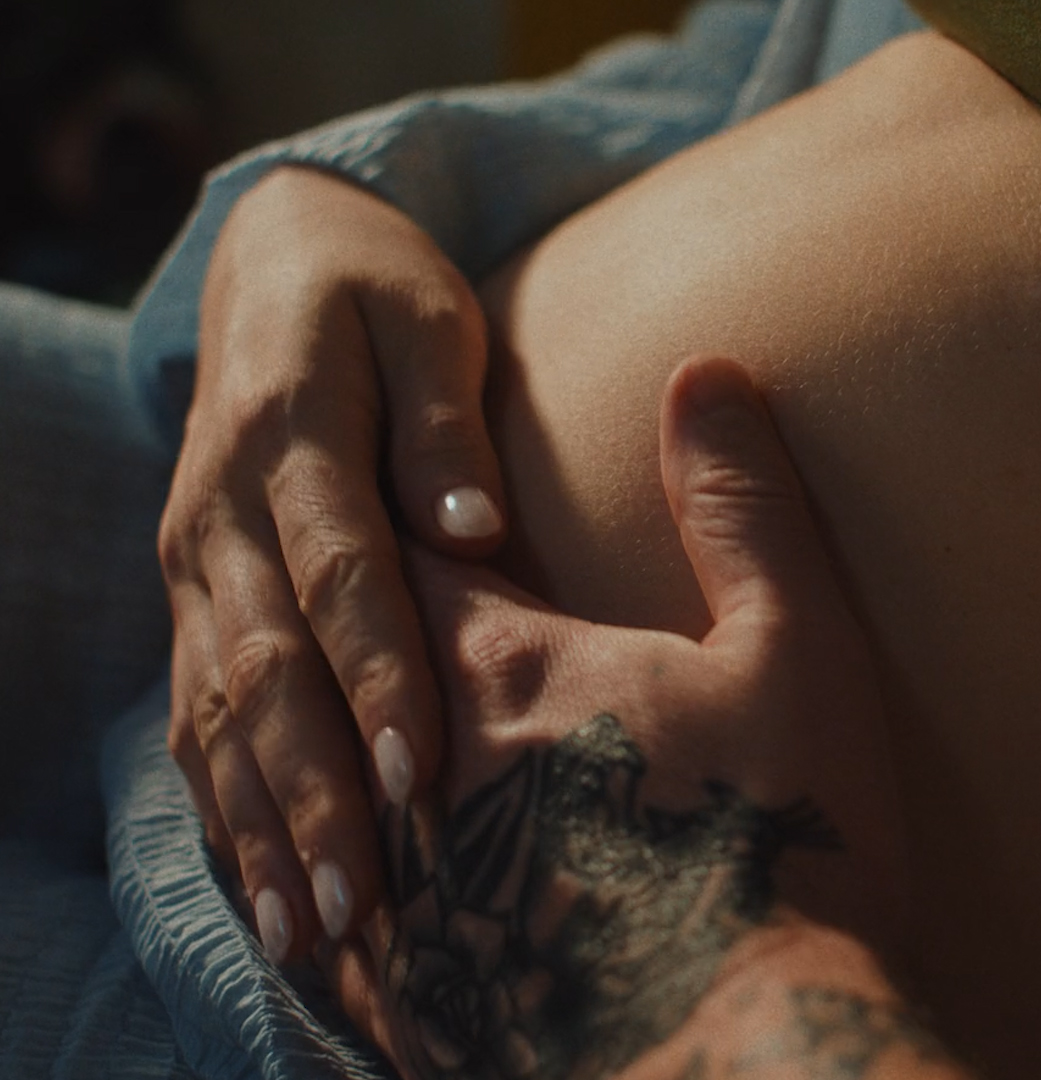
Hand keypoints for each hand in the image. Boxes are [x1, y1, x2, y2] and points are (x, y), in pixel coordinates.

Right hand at [159, 165, 507, 961]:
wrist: (272, 259)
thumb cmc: (376, 290)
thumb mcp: (426, 320)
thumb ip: (444, 424)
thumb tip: (473, 528)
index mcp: (287, 435)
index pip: (339, 575)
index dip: (378, 675)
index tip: (419, 773)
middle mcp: (221, 511)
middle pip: (267, 665)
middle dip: (314, 787)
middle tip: (367, 898)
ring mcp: (194, 559)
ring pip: (218, 707)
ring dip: (264, 819)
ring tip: (314, 926)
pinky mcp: (192, 591)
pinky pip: (194, 708)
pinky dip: (225, 798)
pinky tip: (259, 876)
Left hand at [326, 356, 911, 1079]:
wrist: (747, 1054)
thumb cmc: (781, 843)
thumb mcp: (796, 653)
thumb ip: (741, 509)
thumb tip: (702, 374)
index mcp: (505, 678)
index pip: (411, 568)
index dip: (410, 534)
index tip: (415, 518)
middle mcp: (422, 780)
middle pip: (348, 683)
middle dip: (355, 650)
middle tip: (359, 633)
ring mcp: (407, 902)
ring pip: (324, 810)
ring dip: (325, 774)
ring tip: (334, 762)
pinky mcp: (411, 1005)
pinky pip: (332, 939)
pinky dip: (326, 901)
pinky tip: (336, 912)